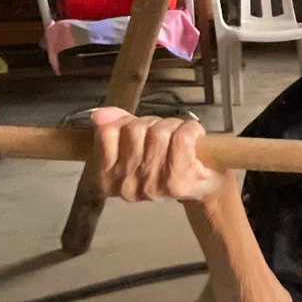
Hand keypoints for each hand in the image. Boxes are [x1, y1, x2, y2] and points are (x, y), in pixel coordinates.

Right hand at [90, 107, 224, 202]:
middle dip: (153, 124)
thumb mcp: (136, 144)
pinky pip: (181, 138)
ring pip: (158, 133)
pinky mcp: (177, 183)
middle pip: (135, 130)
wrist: (203, 184)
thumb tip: (99, 115)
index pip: (108, 132)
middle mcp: (127, 186)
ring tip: (180, 139)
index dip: (129, 122)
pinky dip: (191, 129)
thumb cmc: (166, 162)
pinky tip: (195, 138)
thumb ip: (115, 127)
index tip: (143, 131)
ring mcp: (152, 186)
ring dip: (173, 126)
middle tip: (166, 135)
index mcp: (108, 178)